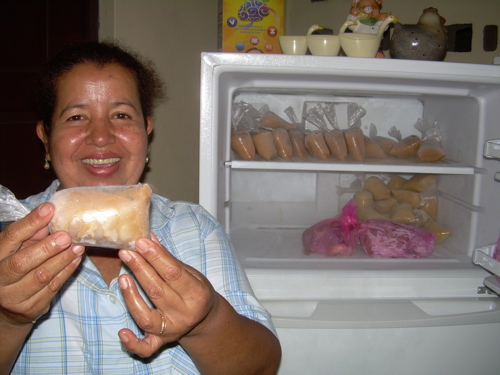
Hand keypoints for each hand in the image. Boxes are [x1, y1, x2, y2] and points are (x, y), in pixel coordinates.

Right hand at [0, 203, 83, 325]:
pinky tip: (76, 260)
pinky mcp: (31, 308)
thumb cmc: (15, 268)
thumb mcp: (18, 249)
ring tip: (78, 247)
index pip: (11, 237)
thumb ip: (32, 235)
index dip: (30, 222)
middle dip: (46, 248)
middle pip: (22, 262)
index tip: (49, 209)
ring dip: (62, 260)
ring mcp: (13, 296)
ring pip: (41, 277)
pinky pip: (52, 288)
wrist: (7, 307)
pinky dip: (66, 272)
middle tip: (66, 236)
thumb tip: (51, 215)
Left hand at [117, 235, 218, 357]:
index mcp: (197, 294)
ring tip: (122, 277)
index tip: (141, 241)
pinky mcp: (161, 342)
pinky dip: (133, 343)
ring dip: (132, 297)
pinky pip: (146, 348)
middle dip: (140, 269)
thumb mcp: (190, 272)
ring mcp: (172, 330)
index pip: (173, 273)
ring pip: (147, 317)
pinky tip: (122, 332)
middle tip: (127, 252)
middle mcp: (185, 314)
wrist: (205, 318)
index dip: (156, 256)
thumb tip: (148, 237)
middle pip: (158, 291)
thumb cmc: (195, 289)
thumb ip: (168, 258)